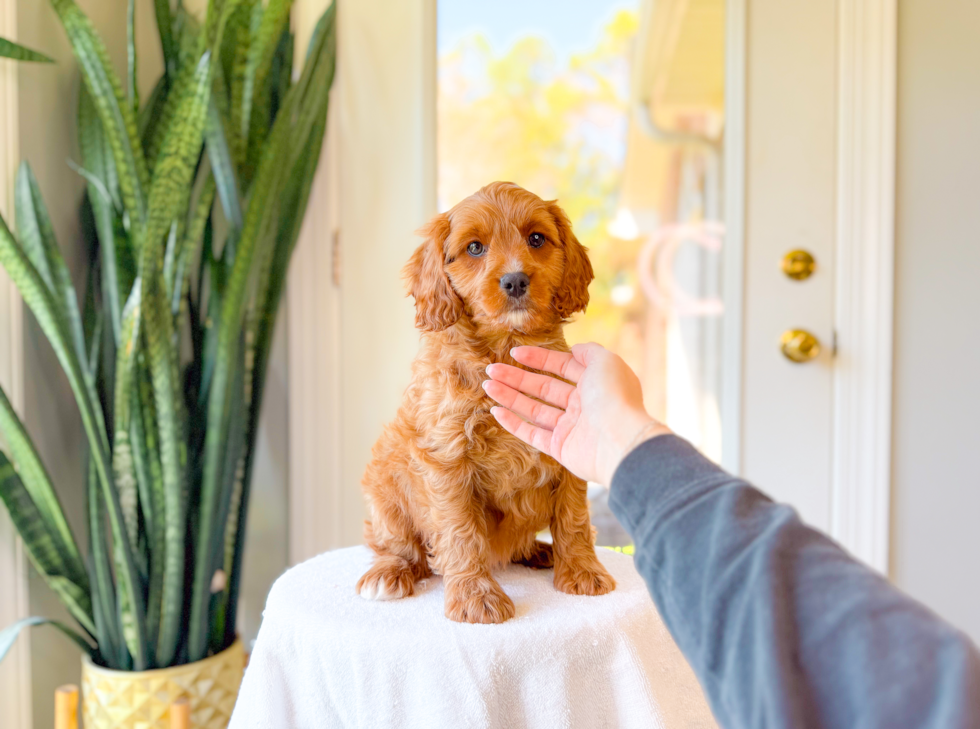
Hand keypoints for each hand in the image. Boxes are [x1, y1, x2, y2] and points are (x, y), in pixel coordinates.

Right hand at [483, 343, 670, 485]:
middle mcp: (582, 405)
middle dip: (517, 378)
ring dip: (510, 397)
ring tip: (488, 386)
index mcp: (594, 383)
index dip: (539, 358)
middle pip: (543, 388)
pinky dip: (514, 423)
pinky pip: (532, 434)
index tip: (515, 352)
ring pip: (534, 409)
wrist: (620, 440)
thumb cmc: (615, 396)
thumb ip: (589, 352)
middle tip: (492, 370)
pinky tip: (496, 411)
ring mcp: (571, 428)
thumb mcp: (606, 361)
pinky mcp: (560, 448)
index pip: (562, 367)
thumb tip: (575, 348)